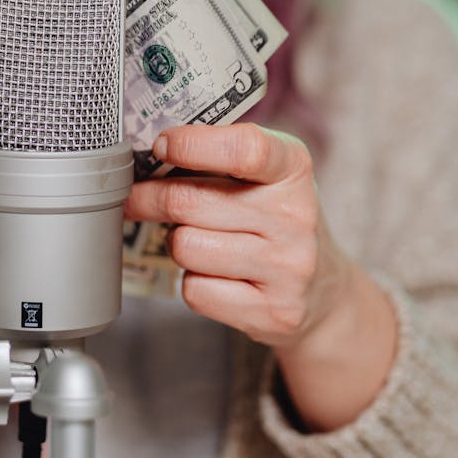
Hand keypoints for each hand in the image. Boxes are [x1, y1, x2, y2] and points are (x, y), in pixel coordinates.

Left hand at [125, 123, 396, 430]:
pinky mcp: (273, 311)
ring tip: (199, 240)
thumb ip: (216, 155)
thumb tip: (147, 154)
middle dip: (148, 198)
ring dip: (177, 243)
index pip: (243, 149)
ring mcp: (288, 268)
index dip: (191, 145)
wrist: (323, 290)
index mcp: (293, 168)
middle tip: (134, 197)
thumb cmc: (274, 219)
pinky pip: (195, 291)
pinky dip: (193, 282)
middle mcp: (296, 217)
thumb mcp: (263, 174)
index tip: (160, 147)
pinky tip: (217, 276)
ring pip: (186, 247)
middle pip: (189, 201)